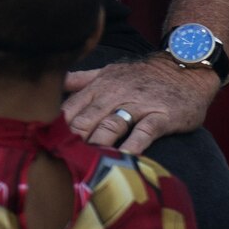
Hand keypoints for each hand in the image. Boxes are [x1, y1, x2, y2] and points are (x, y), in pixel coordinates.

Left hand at [62, 53, 218, 154]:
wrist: (185, 67)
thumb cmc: (143, 75)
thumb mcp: (109, 72)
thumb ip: (80, 81)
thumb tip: (53, 84)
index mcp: (99, 87)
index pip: (70, 109)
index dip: (56, 128)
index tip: (44, 145)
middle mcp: (115, 94)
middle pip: (87, 119)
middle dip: (71, 140)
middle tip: (58, 160)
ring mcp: (139, 104)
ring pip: (111, 125)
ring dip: (96, 143)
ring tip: (84, 162)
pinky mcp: (162, 115)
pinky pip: (145, 131)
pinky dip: (134, 145)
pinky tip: (123, 158)